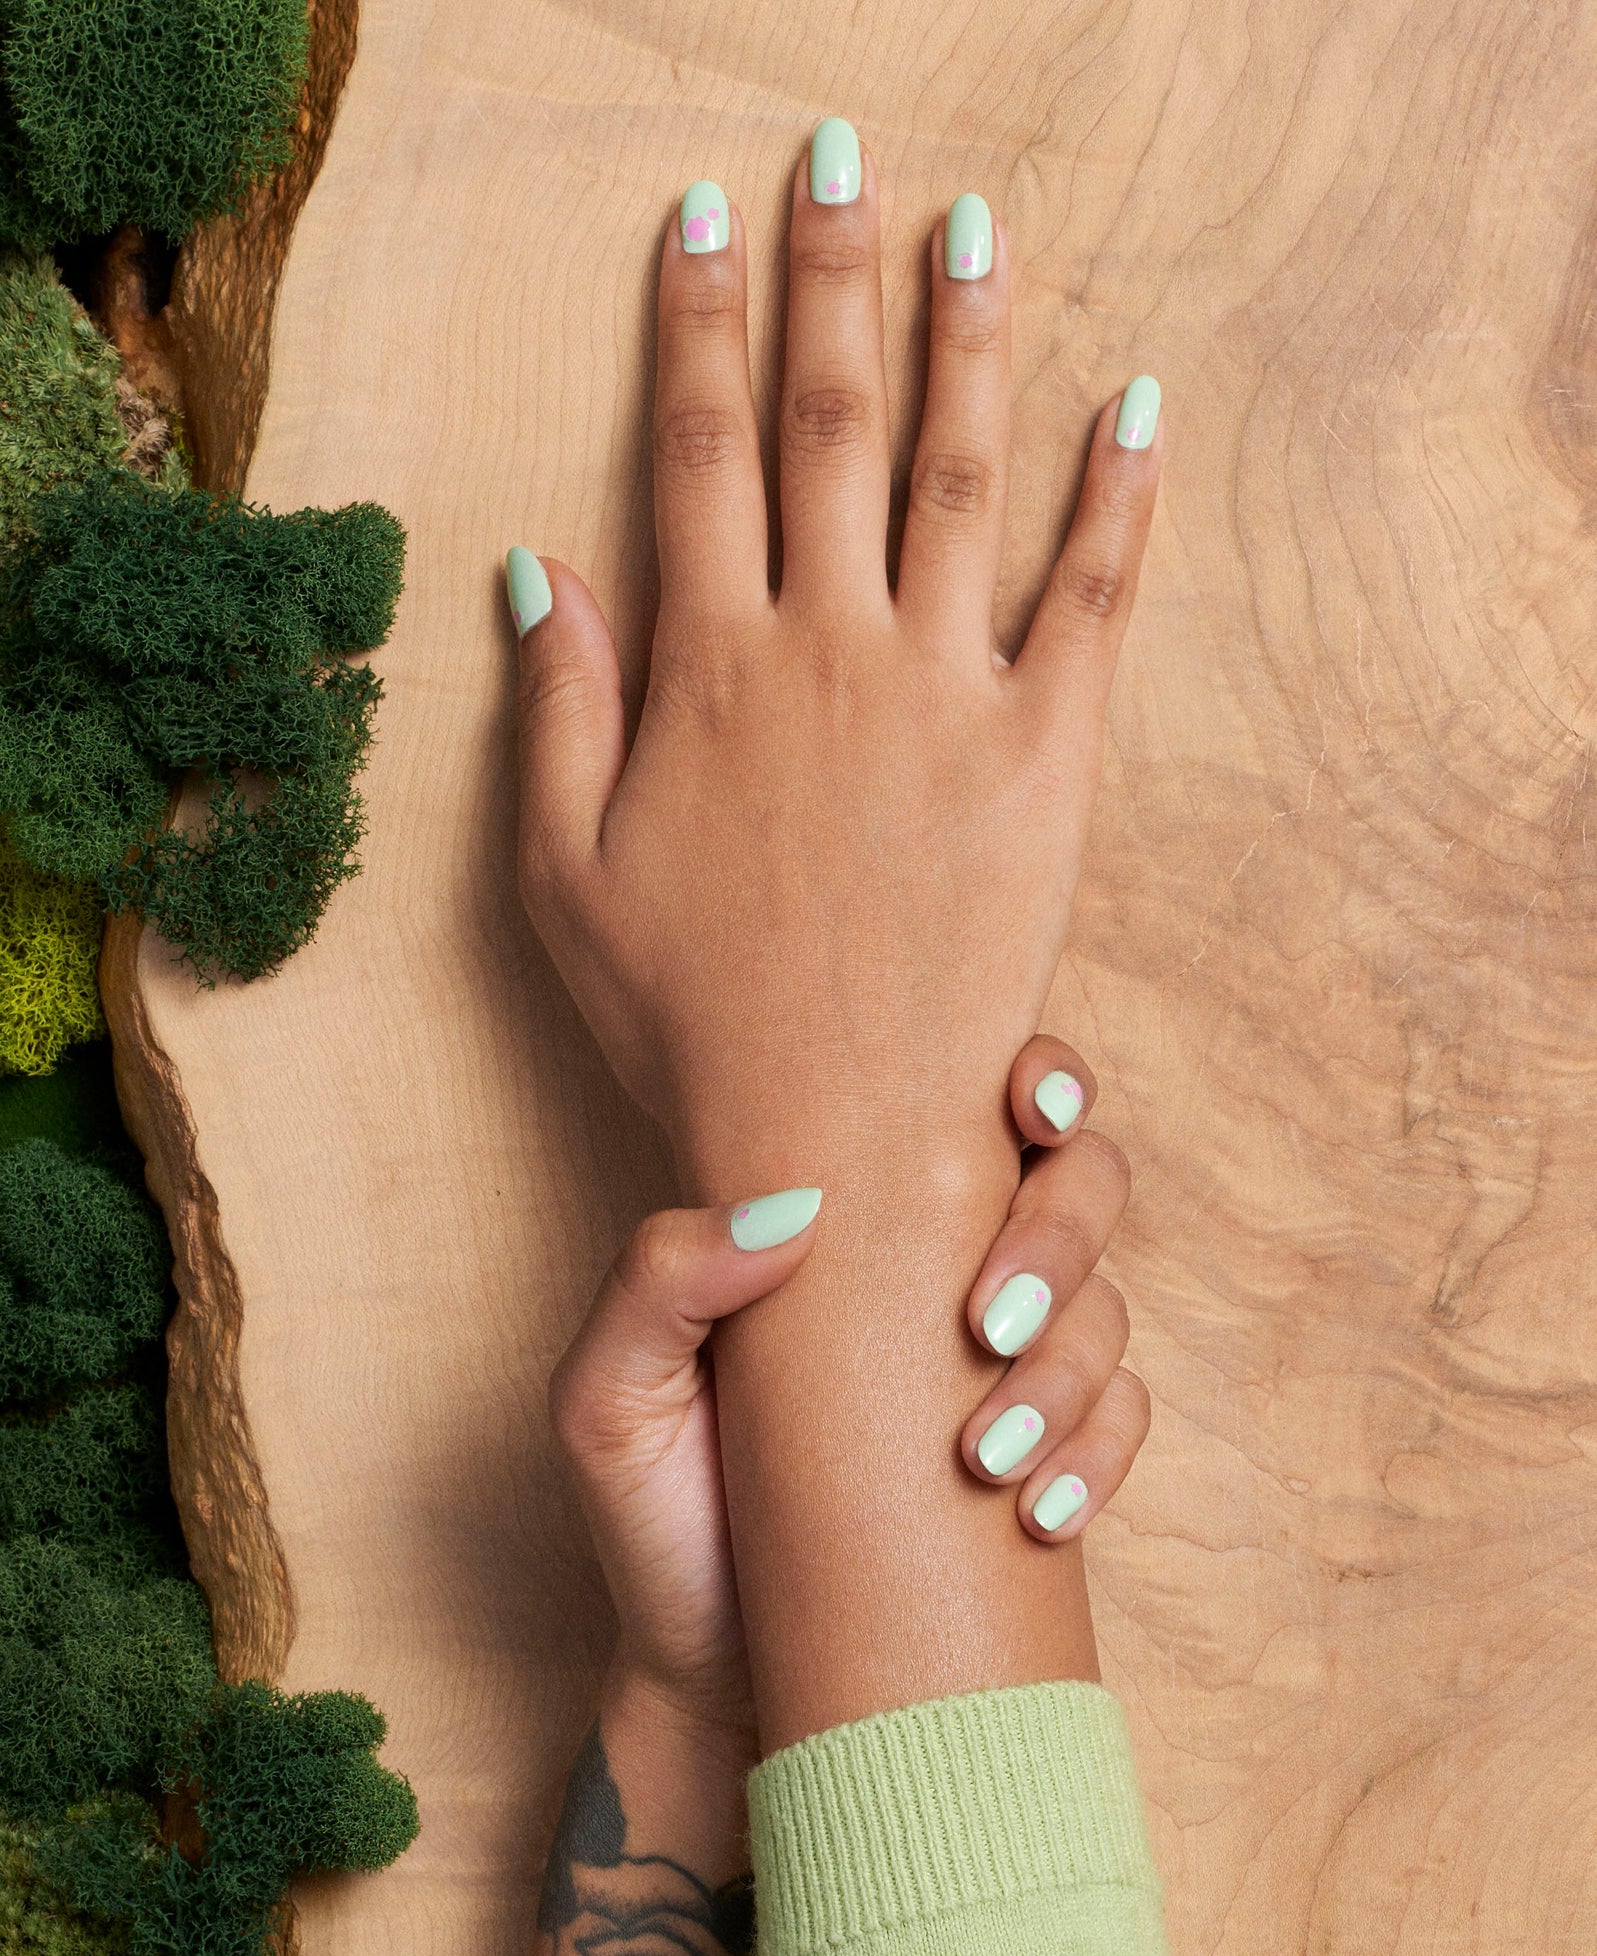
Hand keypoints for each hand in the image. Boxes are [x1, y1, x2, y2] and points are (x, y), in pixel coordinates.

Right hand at [512, 136, 1161, 1194]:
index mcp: (710, 672)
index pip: (697, 451)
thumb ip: (560, 710)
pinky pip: (1091, 602)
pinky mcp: (1045, 758)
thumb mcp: (566, 876)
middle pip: (828, 425)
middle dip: (829, 281)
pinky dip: (1119, 501)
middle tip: (842, 163)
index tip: (702, 221)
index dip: (697, 324)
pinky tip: (1134, 409)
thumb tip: (542, 569)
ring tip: (976, 235)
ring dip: (969, 343)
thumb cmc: (686, 1017)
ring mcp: (944, 697)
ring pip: (961, 476)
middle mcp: (828, 652)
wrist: (832, 1129)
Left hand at [548, 1039, 1149, 1735]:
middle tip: (984, 1323)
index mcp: (850, 1219)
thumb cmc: (658, 1520)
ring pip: (1107, 1304)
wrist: (713, 1680)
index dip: (1034, 1079)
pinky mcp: (1043, 1456)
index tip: (1022, 1109)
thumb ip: (656, 1285)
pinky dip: (1102, 1452)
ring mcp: (1001, 1363)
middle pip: (1078, 1184)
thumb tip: (787, 1210)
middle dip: (1058, 1234)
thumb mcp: (610, 1401)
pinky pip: (1124, 1420)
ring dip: (1070, 1365)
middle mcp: (941, 1269)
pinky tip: (1041, 1511)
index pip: (969, 1108)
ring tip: (985, 1453)